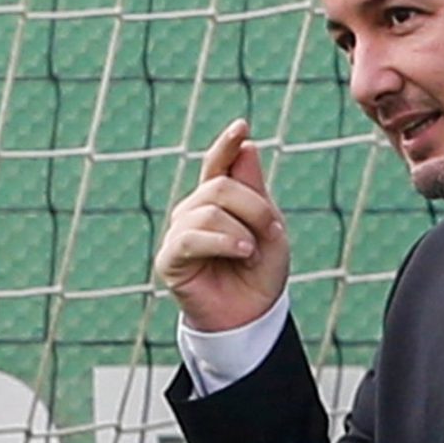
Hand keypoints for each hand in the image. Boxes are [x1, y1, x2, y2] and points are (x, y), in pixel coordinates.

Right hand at [155, 118, 289, 332]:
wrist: (251, 316)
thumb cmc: (260, 273)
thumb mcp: (268, 226)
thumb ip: (255, 189)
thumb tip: (247, 146)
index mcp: (216, 201)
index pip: (217, 164)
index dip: (226, 144)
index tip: (242, 125)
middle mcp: (193, 211)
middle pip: (219, 185)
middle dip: (254, 205)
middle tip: (273, 230)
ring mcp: (179, 233)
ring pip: (208, 209)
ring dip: (241, 228)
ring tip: (254, 251)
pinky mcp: (170, 259)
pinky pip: (192, 237)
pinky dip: (222, 241)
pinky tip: (242, 252)